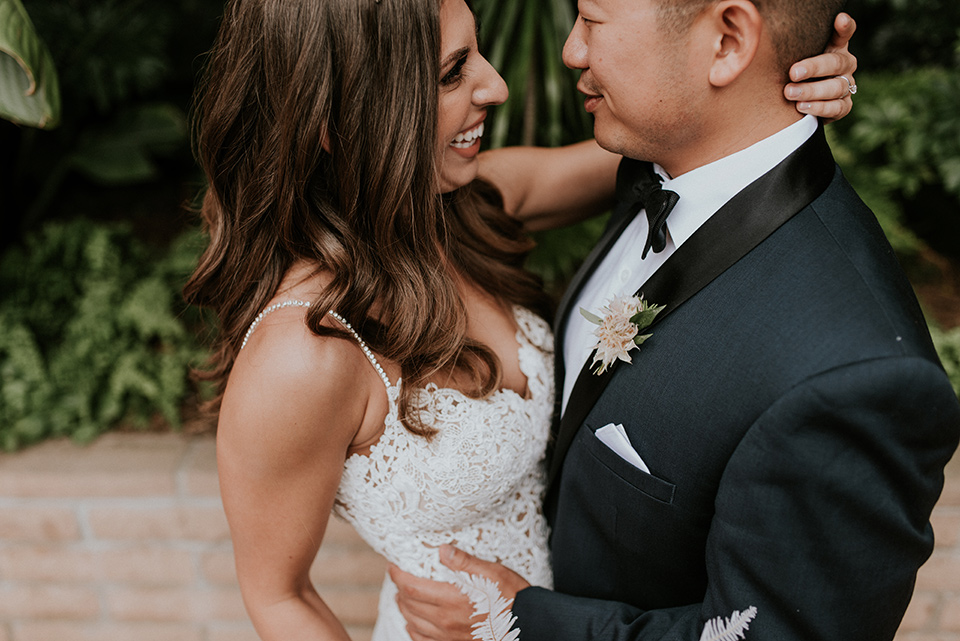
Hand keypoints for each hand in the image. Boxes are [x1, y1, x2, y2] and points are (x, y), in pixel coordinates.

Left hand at [390, 544, 531, 640]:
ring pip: (412, 624)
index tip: (393, 565)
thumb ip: (465, 562)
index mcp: (451, 600)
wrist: (528, 627)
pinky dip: (413, 630)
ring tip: (404, 595)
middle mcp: (445, 622)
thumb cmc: (512, 598)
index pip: (411, 587)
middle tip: (399, 576)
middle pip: (408, 605)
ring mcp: (447, 638)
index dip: (397, 575)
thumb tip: (442, 549)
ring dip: (404, 608)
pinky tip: (415, 621)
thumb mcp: (492, 573)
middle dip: (399, 589)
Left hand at [784, 12, 857, 121]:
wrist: (793, 103)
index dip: (844, 27)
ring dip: (812, 91)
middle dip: (813, 68)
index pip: (843, 34)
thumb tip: (763, 38)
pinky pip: (837, 108)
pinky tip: (802, 107)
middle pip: (836, 63)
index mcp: (834, 47)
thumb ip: (788, 49)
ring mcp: (846, 85)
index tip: (839, 19)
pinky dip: (819, 108)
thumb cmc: (789, 74)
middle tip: (793, 73)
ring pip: (836, 87)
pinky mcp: (843, 105)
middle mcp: (844, 64)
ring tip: (790, 93)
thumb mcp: (790, 58)